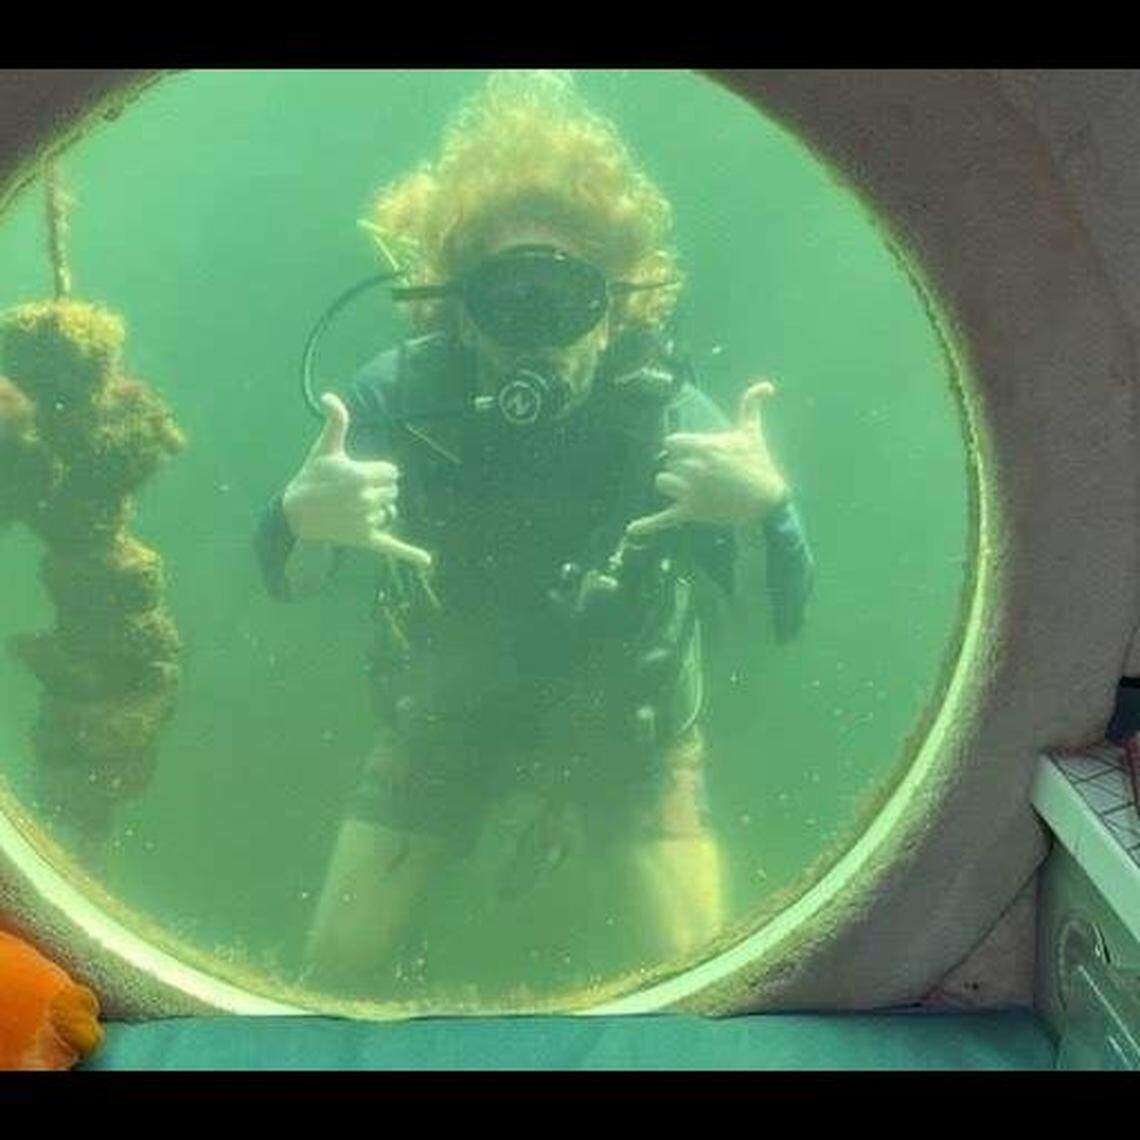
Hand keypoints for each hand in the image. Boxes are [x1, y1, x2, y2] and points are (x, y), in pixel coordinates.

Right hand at [282, 393, 432, 571]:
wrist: (294, 512)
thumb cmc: (312, 476)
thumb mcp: (324, 448)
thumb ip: (336, 421)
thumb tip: (329, 397)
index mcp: (361, 475)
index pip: (392, 472)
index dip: (378, 471)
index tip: (357, 473)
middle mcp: (365, 499)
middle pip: (393, 490)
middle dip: (378, 489)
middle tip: (352, 491)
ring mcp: (367, 520)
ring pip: (389, 511)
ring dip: (376, 508)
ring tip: (351, 507)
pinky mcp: (366, 539)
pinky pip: (393, 547)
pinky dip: (411, 555)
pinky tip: (426, 563)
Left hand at [626, 380, 789, 539]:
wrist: (768, 501)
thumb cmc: (758, 464)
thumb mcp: (752, 432)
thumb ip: (751, 405)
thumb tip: (767, 385)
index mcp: (704, 447)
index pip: (671, 443)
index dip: (681, 447)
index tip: (695, 452)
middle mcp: (694, 468)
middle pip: (668, 462)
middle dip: (682, 466)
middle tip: (704, 473)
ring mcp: (691, 491)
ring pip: (662, 482)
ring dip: (671, 484)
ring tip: (691, 487)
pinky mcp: (691, 512)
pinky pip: (663, 518)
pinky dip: (647, 525)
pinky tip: (631, 529)